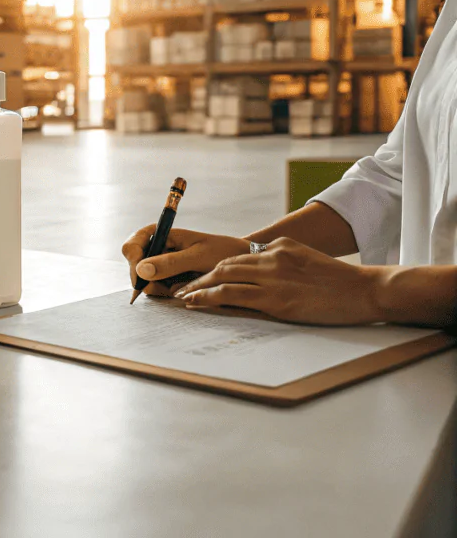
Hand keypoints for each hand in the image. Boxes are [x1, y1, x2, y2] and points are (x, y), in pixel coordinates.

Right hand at [122, 226, 250, 296]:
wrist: (242, 263)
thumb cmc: (224, 253)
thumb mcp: (198, 257)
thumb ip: (170, 263)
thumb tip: (142, 270)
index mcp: (163, 234)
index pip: (133, 244)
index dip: (133, 260)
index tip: (142, 276)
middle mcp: (159, 248)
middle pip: (135, 264)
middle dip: (146, 278)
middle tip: (165, 288)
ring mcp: (162, 264)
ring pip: (144, 279)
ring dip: (157, 287)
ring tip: (181, 286)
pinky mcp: (169, 277)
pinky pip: (156, 288)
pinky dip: (165, 292)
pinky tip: (181, 289)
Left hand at [172, 238, 385, 324]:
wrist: (366, 290)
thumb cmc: (341, 283)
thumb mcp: (307, 260)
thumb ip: (283, 263)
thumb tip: (261, 273)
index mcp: (280, 246)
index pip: (238, 256)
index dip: (215, 267)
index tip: (201, 275)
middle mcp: (272, 257)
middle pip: (224, 263)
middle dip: (200, 275)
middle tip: (182, 286)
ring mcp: (272, 277)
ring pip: (222, 277)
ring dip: (198, 287)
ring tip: (183, 296)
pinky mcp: (275, 299)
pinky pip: (232, 295)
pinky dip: (208, 297)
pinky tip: (195, 302)